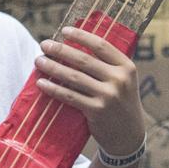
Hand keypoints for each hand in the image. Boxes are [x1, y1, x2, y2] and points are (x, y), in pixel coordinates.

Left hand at [35, 26, 145, 158]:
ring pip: (74, 77)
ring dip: (53, 67)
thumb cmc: (120, 102)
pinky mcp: (97, 111)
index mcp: (126, 67)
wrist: (129, 136)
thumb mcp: (123, 81)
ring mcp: (108, 96)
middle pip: (83, 60)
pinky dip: (54, 89)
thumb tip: (74, 45)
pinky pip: (70, 96)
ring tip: (39, 61)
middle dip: (60, 50)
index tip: (64, 31)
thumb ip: (106, 65)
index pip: (101, 45)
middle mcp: (119, 79)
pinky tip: (42, 84)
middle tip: (44, 45)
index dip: (81, 36)